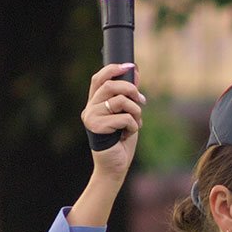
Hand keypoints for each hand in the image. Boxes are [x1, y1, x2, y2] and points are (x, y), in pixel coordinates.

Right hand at [82, 62, 144, 181]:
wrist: (115, 165)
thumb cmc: (121, 141)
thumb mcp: (128, 113)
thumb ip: (129, 94)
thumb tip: (135, 71)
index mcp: (95, 102)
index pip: (99, 78)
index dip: (113, 69)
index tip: (131, 66)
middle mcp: (90, 107)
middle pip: (112, 86)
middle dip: (132, 91)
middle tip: (142, 102)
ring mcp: (91, 117)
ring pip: (121, 100)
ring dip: (136, 112)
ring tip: (135, 123)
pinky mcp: (96, 127)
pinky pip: (124, 117)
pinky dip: (133, 126)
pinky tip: (127, 134)